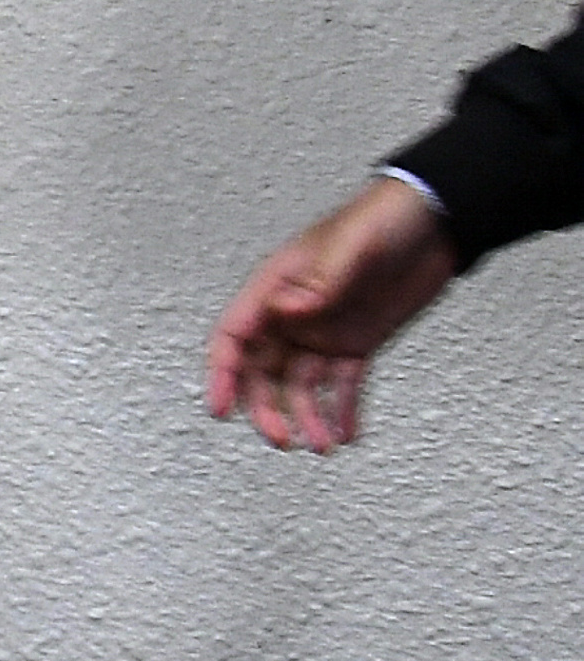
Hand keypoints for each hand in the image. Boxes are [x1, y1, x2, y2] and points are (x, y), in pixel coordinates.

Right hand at [205, 177, 456, 452]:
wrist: (439, 220)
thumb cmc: (386, 217)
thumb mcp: (353, 244)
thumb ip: (319, 280)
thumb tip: (286, 308)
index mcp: (279, 286)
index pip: (236, 336)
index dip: (223, 374)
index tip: (221, 408)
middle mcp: (294, 314)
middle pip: (263, 372)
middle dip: (267, 408)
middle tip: (283, 437)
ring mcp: (324, 331)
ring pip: (302, 386)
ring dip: (307, 417)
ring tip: (322, 443)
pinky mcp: (357, 342)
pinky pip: (344, 384)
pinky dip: (343, 410)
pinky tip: (346, 434)